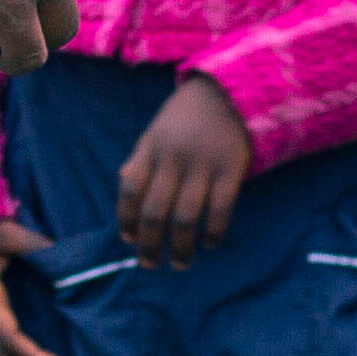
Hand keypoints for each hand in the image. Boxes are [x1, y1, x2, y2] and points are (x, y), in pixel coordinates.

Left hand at [117, 74, 251, 266]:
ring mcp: (203, 164)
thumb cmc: (186, 117)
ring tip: (180, 264)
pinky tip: (210, 244)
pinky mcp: (231, 168)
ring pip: (186, 216)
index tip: (129, 239)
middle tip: (150, 264)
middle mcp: (173, 158)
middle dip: (150, 243)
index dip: (126, 217)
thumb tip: (125, 185)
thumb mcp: (156, 131)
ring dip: (181, 246)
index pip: (130, 187)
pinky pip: (220, 208)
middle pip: (155, 209)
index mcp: (151, 148)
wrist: (228, 91)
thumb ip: (141, 158)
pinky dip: (214, 231)